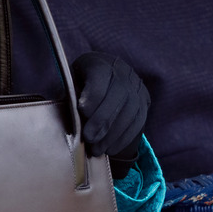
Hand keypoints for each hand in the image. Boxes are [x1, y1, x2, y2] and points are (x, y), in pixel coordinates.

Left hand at [72, 52, 149, 177]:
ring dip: (112, 134)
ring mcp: (136, 88)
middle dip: (102, 120)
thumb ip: (71, 94)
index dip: (92, 95)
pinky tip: (110, 148)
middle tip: (88, 138)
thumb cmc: (82, 82)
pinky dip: (123, 138)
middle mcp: (122, 73)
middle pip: (117, 96)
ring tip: (97, 149)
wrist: (109, 75)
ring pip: (129, 112)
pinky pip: (137, 122)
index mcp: (100, 63)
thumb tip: (68, 115)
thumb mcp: (72, 80)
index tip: (81, 111)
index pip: (100, 76)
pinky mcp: (144, 103)